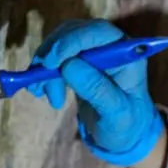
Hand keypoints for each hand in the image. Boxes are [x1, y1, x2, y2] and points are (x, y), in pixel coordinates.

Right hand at [30, 19, 164, 167]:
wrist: (122, 135)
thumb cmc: (126, 126)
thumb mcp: (116, 114)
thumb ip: (97, 90)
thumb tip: (69, 65)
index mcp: (127, 55)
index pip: (99, 32)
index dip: (72, 41)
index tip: (50, 62)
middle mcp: (110, 47)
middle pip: (75, 33)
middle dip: (53, 55)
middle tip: (41, 83)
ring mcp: (93, 52)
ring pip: (60, 43)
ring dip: (45, 67)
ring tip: (46, 95)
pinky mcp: (78, 61)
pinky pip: (55, 56)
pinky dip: (43, 72)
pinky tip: (42, 91)